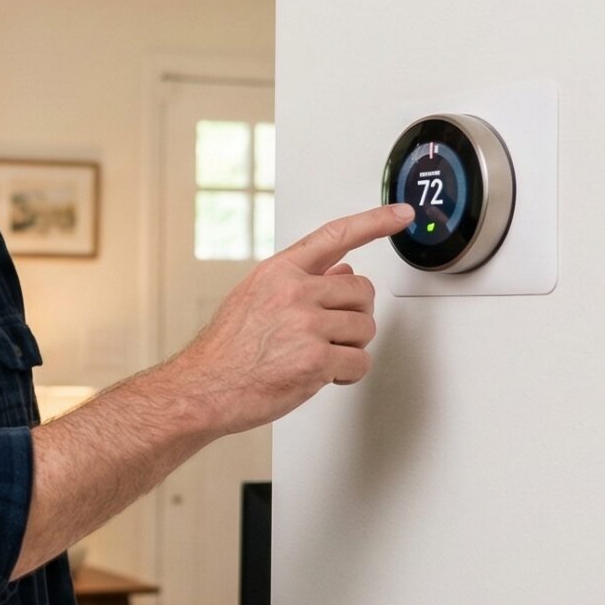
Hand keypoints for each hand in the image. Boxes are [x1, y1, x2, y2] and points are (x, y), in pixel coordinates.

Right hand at [165, 202, 408, 434]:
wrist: (203, 389)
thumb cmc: (226, 351)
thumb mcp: (255, 298)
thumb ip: (299, 282)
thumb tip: (342, 272)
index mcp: (279, 272)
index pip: (335, 236)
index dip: (375, 222)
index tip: (401, 215)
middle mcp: (293, 292)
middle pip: (362, 292)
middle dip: (355, 315)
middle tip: (333, 334)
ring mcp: (305, 325)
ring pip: (365, 328)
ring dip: (351, 347)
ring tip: (320, 357)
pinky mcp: (315, 360)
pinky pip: (359, 362)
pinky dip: (348, 374)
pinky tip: (325, 376)